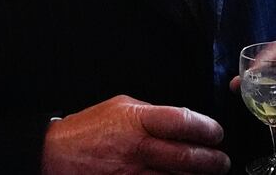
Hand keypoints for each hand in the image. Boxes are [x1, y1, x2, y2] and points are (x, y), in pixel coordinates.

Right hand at [41, 95, 229, 174]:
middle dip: (211, 161)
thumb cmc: (88, 130)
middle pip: (185, 157)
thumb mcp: (121, 107)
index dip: (206, 128)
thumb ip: (151, 114)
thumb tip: (181, 122)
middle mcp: (137, 149)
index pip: (181, 121)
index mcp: (137, 120)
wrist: (55, 155)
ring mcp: (131, 174)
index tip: (216, 134)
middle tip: (221, 161)